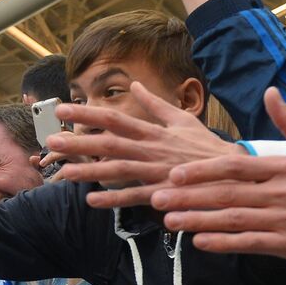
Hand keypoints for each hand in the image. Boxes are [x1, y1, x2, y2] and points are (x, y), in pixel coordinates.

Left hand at [48, 82, 241, 206]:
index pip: (115, 119)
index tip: (62, 109)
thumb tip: (135, 84)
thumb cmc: (206, 147)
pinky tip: (91, 200)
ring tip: (63, 174)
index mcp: (153, 131)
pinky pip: (134, 197)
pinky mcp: (162, 194)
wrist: (235, 174)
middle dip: (79, 143)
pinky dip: (113, 199)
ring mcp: (155, 172)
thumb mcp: (182, 119)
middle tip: (50, 142)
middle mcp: (150, 150)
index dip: (88, 114)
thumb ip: (155, 104)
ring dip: (90, 172)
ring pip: (117, 172)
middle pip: (109, 144)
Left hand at [151, 88, 285, 265]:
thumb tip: (270, 92)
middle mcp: (281, 192)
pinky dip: (225, 243)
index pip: (235, 166)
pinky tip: (200, 243)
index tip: (173, 173)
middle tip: (155, 198)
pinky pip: (252, 243)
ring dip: (199, 220)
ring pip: (234, 219)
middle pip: (226, 193)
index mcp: (285, 167)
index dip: (202, 170)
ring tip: (169, 221)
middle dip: (188, 196)